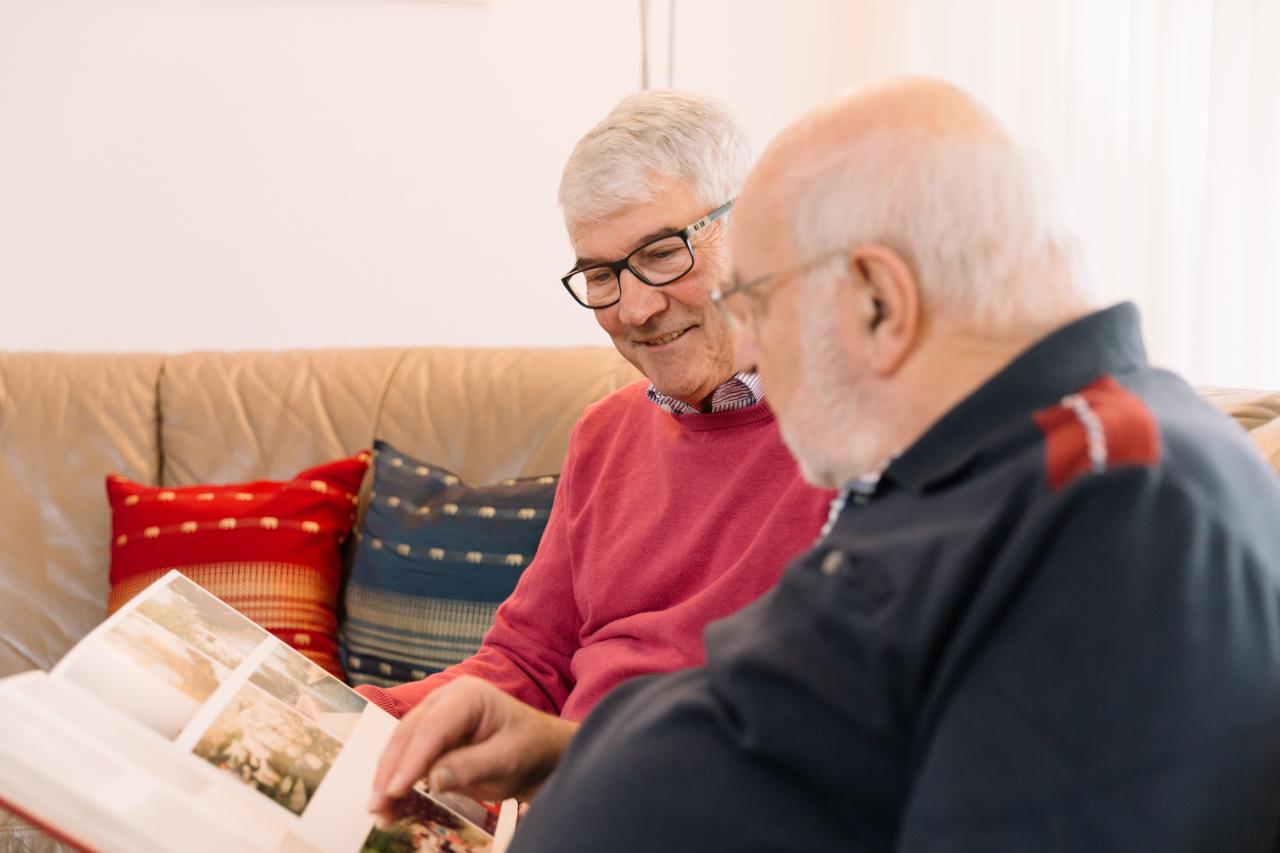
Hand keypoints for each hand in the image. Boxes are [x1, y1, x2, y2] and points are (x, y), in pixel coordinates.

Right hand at [366, 676, 576, 821]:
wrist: (540, 750)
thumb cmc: (530, 748)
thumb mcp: (508, 759)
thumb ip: (472, 766)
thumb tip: (433, 780)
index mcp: (467, 696)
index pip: (432, 728)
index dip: (410, 760)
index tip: (395, 791)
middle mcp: (444, 701)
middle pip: (408, 735)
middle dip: (390, 772)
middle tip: (377, 807)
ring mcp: (435, 718)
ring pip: (401, 747)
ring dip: (387, 780)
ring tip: (379, 813)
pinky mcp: (430, 740)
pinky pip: (407, 760)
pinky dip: (397, 783)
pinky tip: (390, 807)